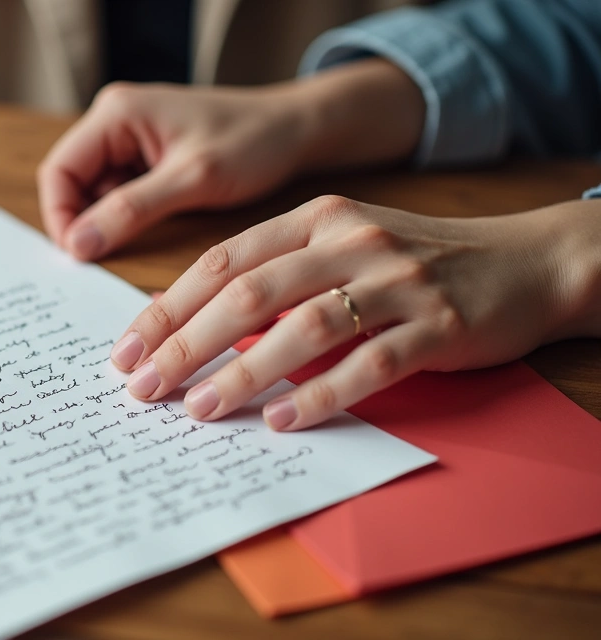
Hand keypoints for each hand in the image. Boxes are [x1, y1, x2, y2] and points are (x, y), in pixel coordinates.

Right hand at [36, 59, 425, 260]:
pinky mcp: (147, 158)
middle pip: (71, 183)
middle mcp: (115, 120)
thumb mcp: (192, 180)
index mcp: (117, 113)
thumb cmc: (254, 141)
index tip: (80, 257)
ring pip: (94, 193)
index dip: (61, 217)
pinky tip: (151, 233)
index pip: (59, 171)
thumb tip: (78, 245)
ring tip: (135, 246)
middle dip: (84, 223)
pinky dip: (127, 219)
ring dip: (108, 223)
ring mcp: (130, 139)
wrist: (299, 130)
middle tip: (104, 261)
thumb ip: (130, 211)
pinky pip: (119, 194)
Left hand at [109, 196, 600, 431]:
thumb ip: (277, 277)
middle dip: (187, 345)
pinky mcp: (438, 324)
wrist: (523, 260)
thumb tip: (196, 331)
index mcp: (314, 219)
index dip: (168, 308)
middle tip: (146, 388)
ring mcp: (396, 280)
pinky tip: (284, 421)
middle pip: (249, 294)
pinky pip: (369, 363)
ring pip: (303, 328)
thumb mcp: (340, 247)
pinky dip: (321, 394)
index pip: (221, 262)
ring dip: (243, 374)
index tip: (126, 349)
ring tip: (201, 410)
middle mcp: (349, 241)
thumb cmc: (412, 262)